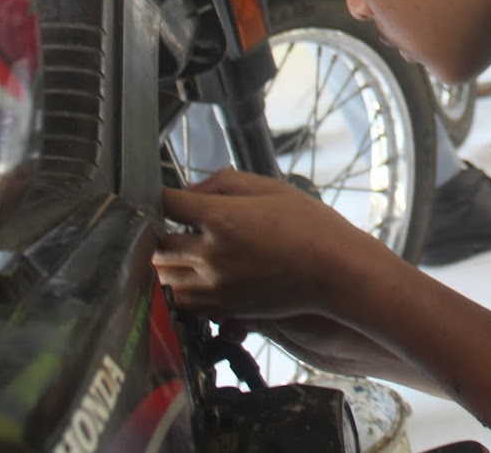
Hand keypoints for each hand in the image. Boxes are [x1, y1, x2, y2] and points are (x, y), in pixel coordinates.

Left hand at [155, 169, 375, 320]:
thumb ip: (225, 182)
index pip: (167, 203)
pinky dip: (179, 289)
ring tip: (179, 251)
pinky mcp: (223, 308)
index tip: (161, 193)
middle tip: (168, 224)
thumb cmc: (310, 225)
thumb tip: (191, 189)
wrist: (335, 271)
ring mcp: (215, 286)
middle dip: (156, 232)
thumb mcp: (271, 188)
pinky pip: (182, 303)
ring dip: (164, 262)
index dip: (159, 194)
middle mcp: (210, 254)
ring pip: (162, 278)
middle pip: (155, 245)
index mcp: (220, 218)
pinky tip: (194, 276)